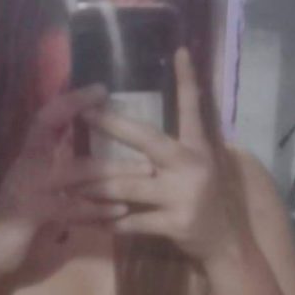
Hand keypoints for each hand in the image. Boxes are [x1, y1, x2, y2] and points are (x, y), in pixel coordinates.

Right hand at [0, 84, 155, 273]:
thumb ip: (58, 174)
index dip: (71, 100)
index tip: (100, 88)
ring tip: (144, 171)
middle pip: (57, 129)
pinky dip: (99, 210)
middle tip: (131, 120)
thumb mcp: (39, 192)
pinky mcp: (32, 213)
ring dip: (112, 170)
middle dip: (95, 121)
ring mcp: (28, 187)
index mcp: (28, 157)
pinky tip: (121, 211)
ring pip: (76, 171)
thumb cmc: (15, 225)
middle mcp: (26, 165)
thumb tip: (82, 154)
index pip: (47, 117)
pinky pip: (72, 208)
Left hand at [75, 48, 251, 266]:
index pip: (193, 107)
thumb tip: (141, 131)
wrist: (224, 243)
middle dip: (114, 126)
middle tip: (86, 113)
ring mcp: (184, 195)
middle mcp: (192, 166)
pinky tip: (89, 220)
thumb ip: (175, 148)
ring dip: (97, 185)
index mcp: (198, 149)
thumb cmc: (204, 199)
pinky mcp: (176, 224)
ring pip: (129, 186)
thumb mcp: (199, 166)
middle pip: (148, 140)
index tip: (179, 51)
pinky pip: (133, 222)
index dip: (188, 80)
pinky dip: (109, 222)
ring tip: (70, 180)